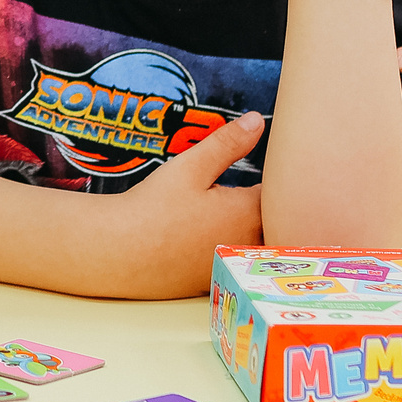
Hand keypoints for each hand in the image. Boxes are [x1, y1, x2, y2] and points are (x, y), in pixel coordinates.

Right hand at [105, 111, 266, 295]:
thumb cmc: (155, 207)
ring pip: (255, 244)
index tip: (272, 166)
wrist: (120, 253)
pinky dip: (231, 249)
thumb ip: (227, 143)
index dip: (277, 179)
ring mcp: (232, 266)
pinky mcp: (214, 281)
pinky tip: (208, 239)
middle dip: (269, 206)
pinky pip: (235, 262)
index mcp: (250, 214)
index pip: (281, 194)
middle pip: (273, 222)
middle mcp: (248, 244)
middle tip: (259, 188)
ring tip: (231, 212)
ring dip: (252, 230)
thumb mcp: (191, 166)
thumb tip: (258, 120)